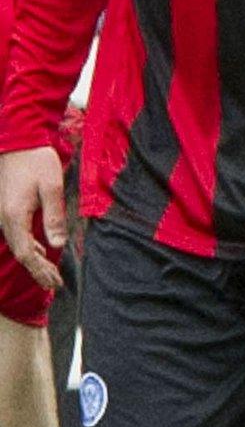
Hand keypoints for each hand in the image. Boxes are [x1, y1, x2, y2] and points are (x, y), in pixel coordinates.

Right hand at [0, 147, 65, 289]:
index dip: (40, 270)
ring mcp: (2, 215)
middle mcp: (3, 219)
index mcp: (14, 216)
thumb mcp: (52, 187)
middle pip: (21, 253)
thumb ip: (54, 216)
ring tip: (50, 275)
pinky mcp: (6, 210)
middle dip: (38, 270)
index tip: (55, 282)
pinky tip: (40, 251)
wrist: (17, 142)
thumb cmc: (36, 162)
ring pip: (17, 245)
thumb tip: (57, 245)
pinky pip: (16, 235)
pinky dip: (29, 247)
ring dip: (34, 261)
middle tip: (55, 285)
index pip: (27, 253)